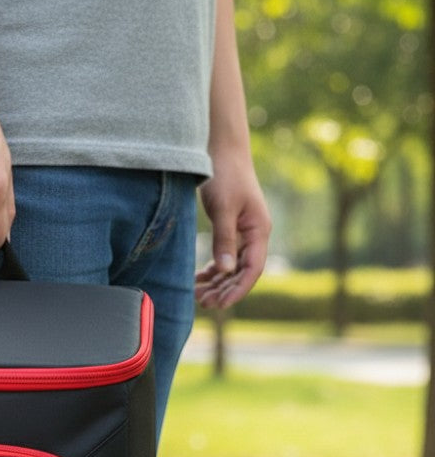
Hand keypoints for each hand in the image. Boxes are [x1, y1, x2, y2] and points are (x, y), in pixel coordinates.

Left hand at [195, 152, 271, 308]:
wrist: (223, 151)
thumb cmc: (225, 175)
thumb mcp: (223, 209)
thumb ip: (224, 240)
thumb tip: (225, 271)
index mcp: (259, 230)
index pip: (252, 269)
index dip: (238, 290)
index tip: (220, 305)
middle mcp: (254, 235)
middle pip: (242, 273)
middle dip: (224, 290)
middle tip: (202, 304)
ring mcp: (243, 234)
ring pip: (232, 268)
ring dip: (217, 284)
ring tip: (197, 297)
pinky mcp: (230, 230)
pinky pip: (224, 258)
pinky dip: (212, 272)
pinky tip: (198, 281)